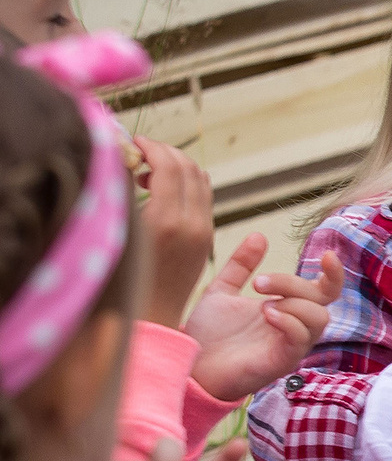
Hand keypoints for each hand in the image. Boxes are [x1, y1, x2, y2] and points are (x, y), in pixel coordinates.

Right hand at [131, 139, 213, 328]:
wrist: (145, 320)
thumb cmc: (118, 280)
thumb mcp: (117, 231)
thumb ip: (121, 193)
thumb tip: (118, 155)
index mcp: (168, 220)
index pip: (169, 165)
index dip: (151, 146)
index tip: (132, 141)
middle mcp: (193, 224)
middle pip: (190, 168)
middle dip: (166, 153)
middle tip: (140, 152)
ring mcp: (203, 233)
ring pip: (201, 182)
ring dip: (178, 167)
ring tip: (147, 172)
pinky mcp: (206, 240)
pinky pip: (203, 199)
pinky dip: (186, 185)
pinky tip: (159, 191)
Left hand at [185, 236, 346, 402]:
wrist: (188, 364)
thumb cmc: (207, 335)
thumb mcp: (221, 290)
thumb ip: (241, 265)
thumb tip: (259, 235)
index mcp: (286, 309)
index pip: (325, 292)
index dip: (334, 274)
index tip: (327, 255)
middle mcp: (294, 327)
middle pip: (321, 300)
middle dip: (293, 284)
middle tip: (258, 283)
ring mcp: (291, 346)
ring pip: (319, 319)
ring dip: (294, 303)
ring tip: (262, 304)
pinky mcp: (283, 362)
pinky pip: (301, 339)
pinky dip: (289, 321)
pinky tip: (266, 315)